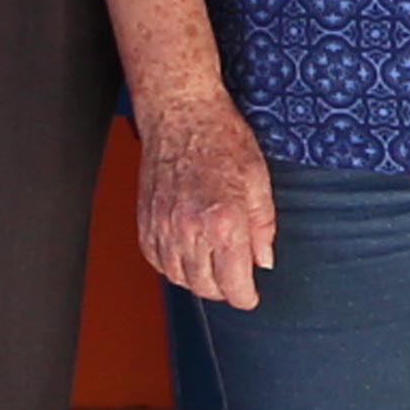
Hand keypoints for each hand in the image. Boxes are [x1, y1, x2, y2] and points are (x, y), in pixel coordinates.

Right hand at [136, 94, 275, 308]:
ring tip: (213, 265)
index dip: (246, 297)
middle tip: (236, 278)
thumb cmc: (222, 139)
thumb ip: (263, 228)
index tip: (251, 295)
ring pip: (180, 279)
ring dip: (199, 279)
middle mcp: (190, 231)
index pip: (234, 286)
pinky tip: (188, 253)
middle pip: (206, 288)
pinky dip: (174, 266)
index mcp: (224, 223)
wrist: (182, 113)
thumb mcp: (259, 181)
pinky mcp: (146, 222)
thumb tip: (263, 261)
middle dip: (225, 289)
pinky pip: (158, 262)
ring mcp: (163, 228)